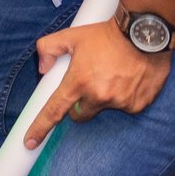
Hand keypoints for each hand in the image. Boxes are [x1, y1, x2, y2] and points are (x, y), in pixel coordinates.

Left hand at [24, 15, 171, 147]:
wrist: (145, 33)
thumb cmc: (106, 35)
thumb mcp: (71, 35)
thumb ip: (48, 48)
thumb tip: (42, 69)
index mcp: (79, 81)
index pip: (55, 110)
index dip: (40, 127)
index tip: (29, 142)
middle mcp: (99, 96)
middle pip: (80, 114)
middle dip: (79, 104)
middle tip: (87, 83)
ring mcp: (120, 102)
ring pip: (104, 109)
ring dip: (104, 97)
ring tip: (112, 74)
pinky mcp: (138, 105)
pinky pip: (125, 107)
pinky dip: (123, 97)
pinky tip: (127, 78)